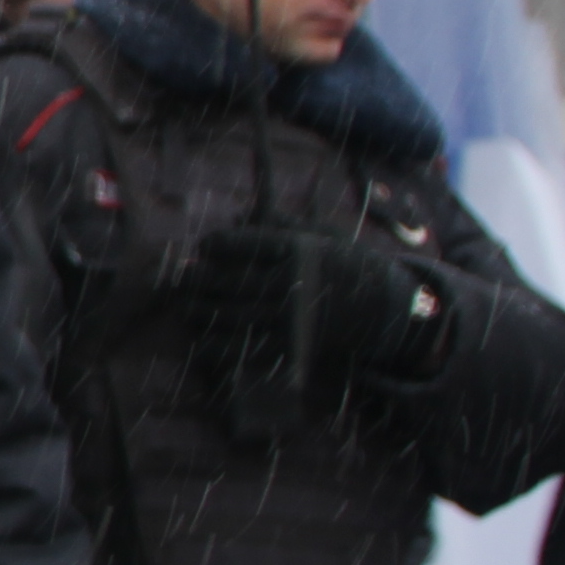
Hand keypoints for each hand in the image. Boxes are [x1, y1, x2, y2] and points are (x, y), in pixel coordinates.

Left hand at [176, 223, 447, 389]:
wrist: (384, 307)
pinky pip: (248, 348)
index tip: (203, 247)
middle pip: (231, 281)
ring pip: (233, 315)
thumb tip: (238, 217)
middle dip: (199, 279)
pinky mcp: (293, 346)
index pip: (245, 245)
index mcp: (298, 251)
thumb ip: (281, 225)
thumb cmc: (346, 262)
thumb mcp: (321, 234)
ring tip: (182, 304)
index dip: (217, 245)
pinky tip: (201, 339)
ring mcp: (292, 318)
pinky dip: (220, 346)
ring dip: (201, 311)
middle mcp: (292, 284)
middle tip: (180, 277)